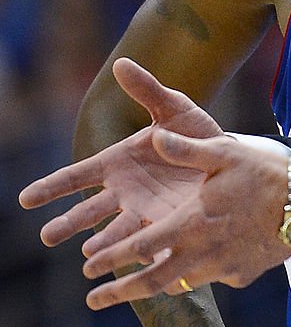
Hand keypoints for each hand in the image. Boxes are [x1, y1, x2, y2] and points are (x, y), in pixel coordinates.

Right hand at [19, 58, 222, 254]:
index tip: (25, 199)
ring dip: (103, 244)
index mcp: (117, 162)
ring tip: (91, 254)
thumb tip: (122, 63)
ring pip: (116, 232)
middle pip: (88, 210)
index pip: (76, 176)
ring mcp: (144, 211)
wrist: (228, 156)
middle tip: (47, 236)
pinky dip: (141, 253)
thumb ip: (147, 89)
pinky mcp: (168, 224)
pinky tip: (136, 264)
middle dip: (68, 223)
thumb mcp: (174, 107)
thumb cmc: (194, 131)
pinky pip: (150, 242)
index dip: (51, 187)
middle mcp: (124, 191)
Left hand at [78, 130, 290, 309]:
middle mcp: (201, 252)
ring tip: (143, 286)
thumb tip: (153, 138)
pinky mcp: (242, 274)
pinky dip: (202, 273)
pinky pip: (214, 277)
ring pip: (181, 283)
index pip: (137, 248)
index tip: (87, 267)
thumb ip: (185, 149)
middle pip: (151, 282)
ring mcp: (222, 267)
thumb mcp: (223, 152)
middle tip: (94, 299)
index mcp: (189, 222)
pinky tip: (205, 262)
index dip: (109, 257)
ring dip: (157, 285)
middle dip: (118, 293)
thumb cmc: (265, 174)